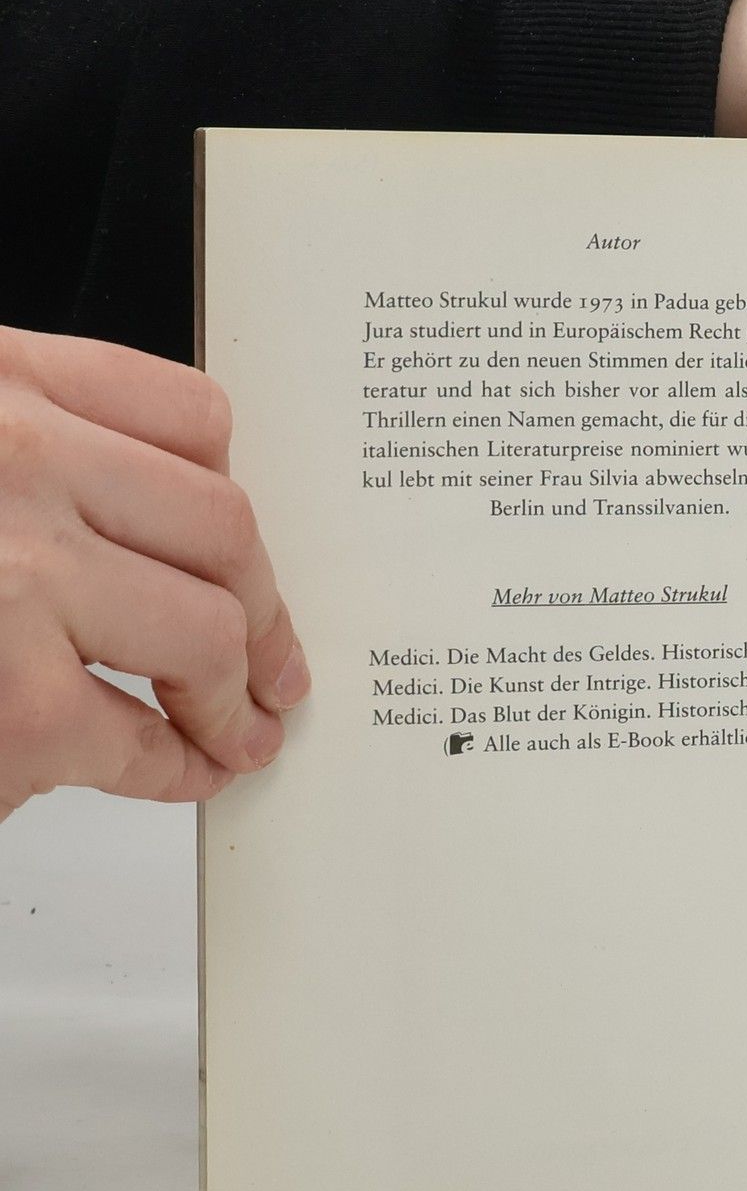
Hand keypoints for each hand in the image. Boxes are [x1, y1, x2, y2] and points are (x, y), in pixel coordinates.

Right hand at [0, 326, 307, 820]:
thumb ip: (22, 456)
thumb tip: (155, 523)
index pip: (187, 418)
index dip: (234, 499)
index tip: (245, 552)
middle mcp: (14, 462)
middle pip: (224, 528)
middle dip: (264, 611)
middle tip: (276, 666)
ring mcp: (14, 579)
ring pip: (206, 632)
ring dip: (232, 699)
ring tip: (237, 732)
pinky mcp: (14, 706)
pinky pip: (139, 739)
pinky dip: (173, 768)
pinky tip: (176, 773)